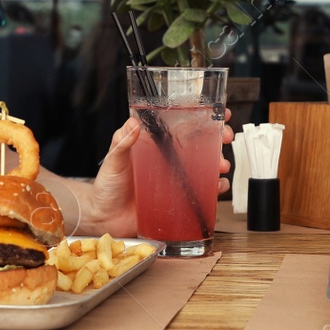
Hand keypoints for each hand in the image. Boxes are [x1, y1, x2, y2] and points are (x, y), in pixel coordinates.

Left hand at [85, 111, 234, 235]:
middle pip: (201, 143)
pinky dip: (214, 189)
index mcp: (157, 145)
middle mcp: (170, 160)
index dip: (203, 117)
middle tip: (224, 137)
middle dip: (218, 137)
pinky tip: (216, 187)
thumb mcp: (114, 160)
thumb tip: (133, 124)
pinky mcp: (179, 200)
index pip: (182, 125)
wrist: (105, 217)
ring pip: (206, 167)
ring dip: (219, 163)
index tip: (218, 112)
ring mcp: (177, 180)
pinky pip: (202, 193)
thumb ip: (122, 142)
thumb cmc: (107, 186)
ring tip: (220, 165)